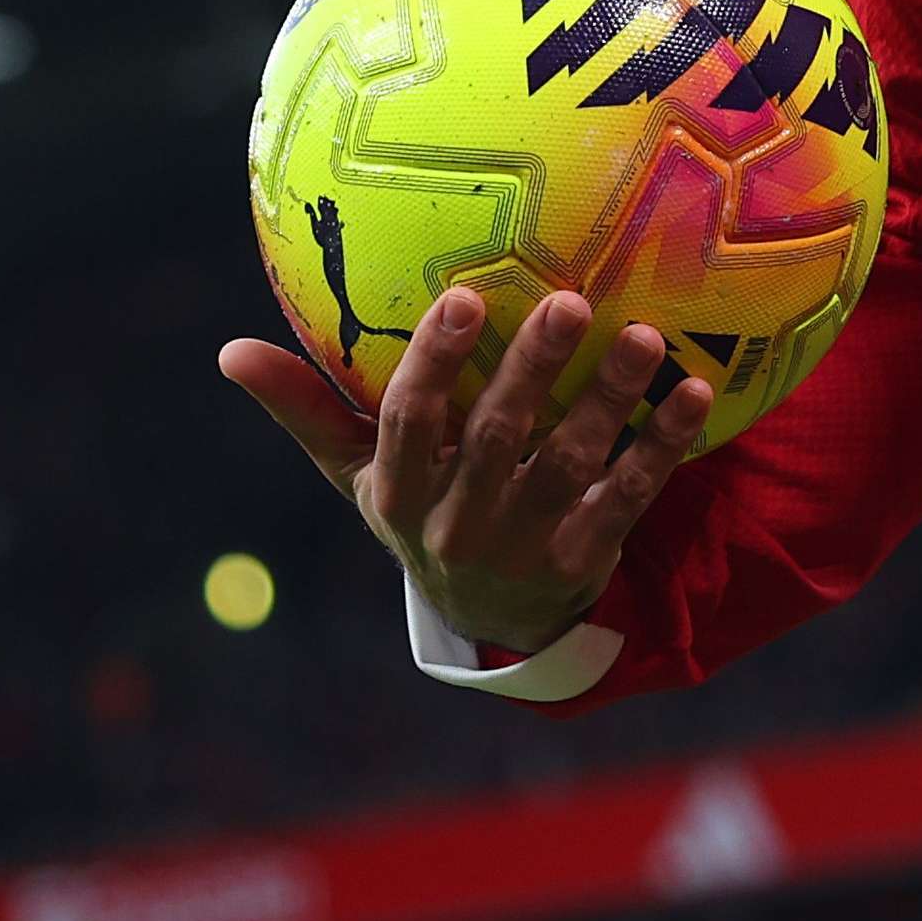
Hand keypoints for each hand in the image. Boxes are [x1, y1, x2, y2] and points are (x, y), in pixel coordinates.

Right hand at [219, 285, 713, 654]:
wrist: (485, 621)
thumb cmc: (417, 510)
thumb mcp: (354, 473)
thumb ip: (303, 408)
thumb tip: (229, 350)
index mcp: (398, 493)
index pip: (408, 425)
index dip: (433, 366)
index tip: (460, 298)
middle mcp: (459, 524)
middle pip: (497, 439)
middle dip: (532, 370)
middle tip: (568, 301)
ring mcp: (526, 545)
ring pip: (571, 466)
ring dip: (608, 401)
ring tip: (644, 337)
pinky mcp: (585, 559)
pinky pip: (630, 499)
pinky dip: (662, 447)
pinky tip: (692, 394)